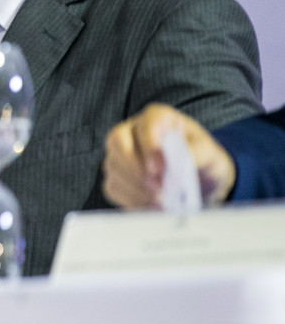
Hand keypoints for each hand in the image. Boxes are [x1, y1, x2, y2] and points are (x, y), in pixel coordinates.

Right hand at [103, 104, 236, 208]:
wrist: (201, 183)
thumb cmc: (204, 161)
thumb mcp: (211, 155)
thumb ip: (198, 154)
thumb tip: (177, 166)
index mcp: (158, 118)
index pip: (146, 123)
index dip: (150, 145)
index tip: (162, 169)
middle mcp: (133, 131)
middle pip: (117, 141)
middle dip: (136, 168)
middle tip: (158, 188)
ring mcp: (120, 153)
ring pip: (113, 166)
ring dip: (135, 187)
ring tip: (160, 202)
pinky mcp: (116, 176)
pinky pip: (113, 186)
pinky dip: (131, 199)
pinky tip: (151, 206)